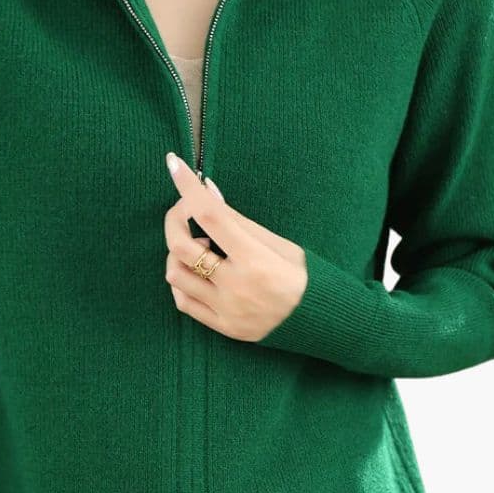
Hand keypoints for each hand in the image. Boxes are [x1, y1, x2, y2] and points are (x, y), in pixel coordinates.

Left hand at [162, 151, 306, 341]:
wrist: (319, 322)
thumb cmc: (302, 276)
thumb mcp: (279, 243)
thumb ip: (239, 221)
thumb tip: (207, 191)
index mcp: (256, 260)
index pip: (211, 216)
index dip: (188, 187)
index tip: (174, 165)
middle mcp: (236, 286)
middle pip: (181, 247)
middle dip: (175, 220)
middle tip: (185, 211)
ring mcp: (226, 310)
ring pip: (175, 275)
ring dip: (179, 254)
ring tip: (203, 249)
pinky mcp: (222, 327)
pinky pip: (182, 301)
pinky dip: (182, 281)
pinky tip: (198, 273)